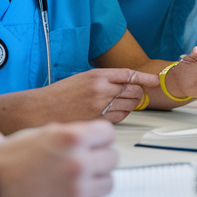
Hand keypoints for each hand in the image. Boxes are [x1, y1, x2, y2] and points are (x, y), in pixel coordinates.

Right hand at [0, 121, 118, 196]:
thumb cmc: (6, 162)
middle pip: (112, 158)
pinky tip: (67, 193)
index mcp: (70, 138)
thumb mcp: (38, 133)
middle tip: (83, 161)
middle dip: (99, 158)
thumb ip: (68, 133)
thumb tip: (89, 136)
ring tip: (75, 178)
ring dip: (95, 179)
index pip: (108, 133)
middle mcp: (78, 163)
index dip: (99, 137)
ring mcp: (78, 189)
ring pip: (108, 181)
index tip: (93, 142)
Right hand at [33, 69, 159, 123]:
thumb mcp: (82, 78)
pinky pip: (120, 118)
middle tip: (136, 94)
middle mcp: (100, 90)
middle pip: (134, 91)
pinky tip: (114, 112)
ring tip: (122, 103)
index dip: (145, 78)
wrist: (40, 109)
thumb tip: (125, 83)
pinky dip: (122, 115)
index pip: (129, 75)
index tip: (155, 80)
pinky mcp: (97, 121)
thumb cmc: (59, 94)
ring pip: (129, 106)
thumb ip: (104, 79)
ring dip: (131, 105)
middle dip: (138, 93)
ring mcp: (100, 107)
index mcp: (96, 75)